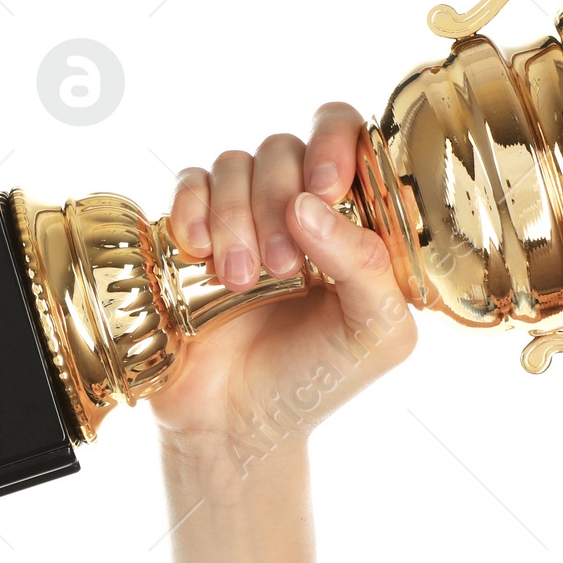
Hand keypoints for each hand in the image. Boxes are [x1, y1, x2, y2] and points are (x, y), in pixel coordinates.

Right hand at [149, 102, 416, 459]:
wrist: (238, 427)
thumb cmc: (317, 380)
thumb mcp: (374, 332)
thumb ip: (368, 264)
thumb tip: (312, 202)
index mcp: (355, 219)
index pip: (348, 135)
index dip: (335, 144)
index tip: (325, 187)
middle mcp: (298, 207)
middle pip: (286, 147)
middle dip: (281, 200)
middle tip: (282, 266)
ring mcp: (242, 215)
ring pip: (235, 164)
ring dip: (236, 218)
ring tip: (241, 282)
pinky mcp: (191, 231)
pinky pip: (187, 184)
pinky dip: (192, 209)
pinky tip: (199, 254)